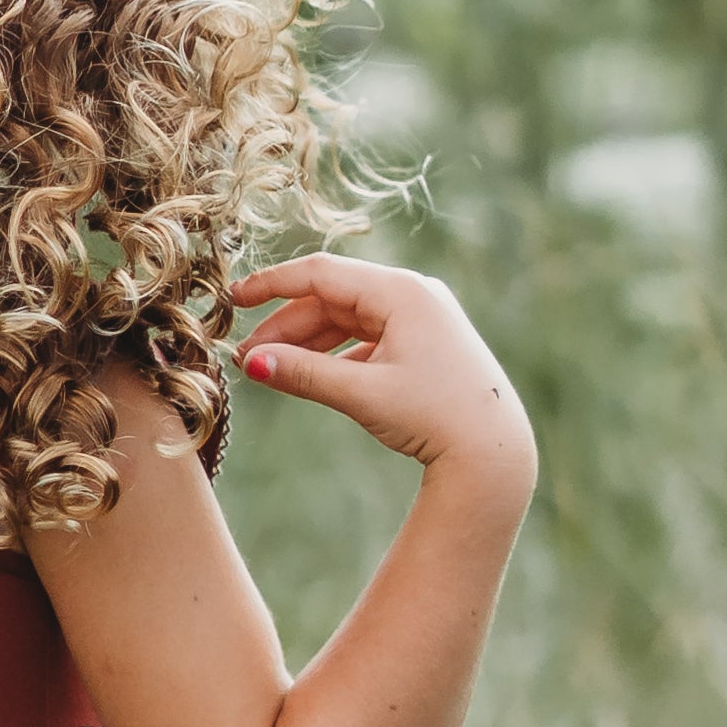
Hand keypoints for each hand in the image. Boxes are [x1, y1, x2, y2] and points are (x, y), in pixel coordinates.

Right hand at [232, 258, 535, 494]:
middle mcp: (414, 295)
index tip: (233, 299)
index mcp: (402, 291)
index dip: (271, 284)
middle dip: (286, 327)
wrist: (494, 452)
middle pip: (332, 298)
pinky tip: (312, 375)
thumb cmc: (435, 418)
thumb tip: (251, 364)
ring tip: (272, 370)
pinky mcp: (426, 342)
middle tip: (247, 358)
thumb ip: (305, 375)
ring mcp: (422, 317)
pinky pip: (368, 338)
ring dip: (308, 343)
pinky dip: (337, 354)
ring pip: (348, 319)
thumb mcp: (363, 394)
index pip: (321, 273)